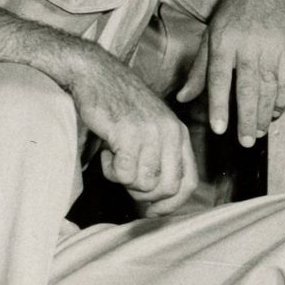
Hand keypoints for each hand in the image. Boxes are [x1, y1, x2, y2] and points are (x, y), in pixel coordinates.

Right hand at [68, 48, 197, 209]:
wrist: (96, 73)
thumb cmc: (119, 106)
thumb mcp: (150, 130)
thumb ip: (160, 159)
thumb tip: (156, 203)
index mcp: (179, 133)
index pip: (188, 182)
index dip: (171, 204)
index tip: (152, 211)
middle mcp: (170, 132)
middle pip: (167, 188)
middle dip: (143, 194)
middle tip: (126, 178)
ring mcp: (150, 132)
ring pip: (144, 183)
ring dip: (124, 179)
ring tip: (115, 157)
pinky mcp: (128, 133)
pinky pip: (123, 174)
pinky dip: (111, 170)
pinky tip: (108, 151)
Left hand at [176, 0, 284, 144]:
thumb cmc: (236, 11)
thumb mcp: (211, 34)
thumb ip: (200, 70)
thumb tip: (183, 97)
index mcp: (224, 41)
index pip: (219, 79)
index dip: (219, 106)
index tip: (219, 128)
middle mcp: (247, 46)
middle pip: (247, 89)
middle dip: (246, 118)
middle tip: (244, 141)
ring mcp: (271, 48)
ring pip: (268, 88)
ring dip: (264, 114)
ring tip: (258, 132)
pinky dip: (282, 101)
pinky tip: (275, 113)